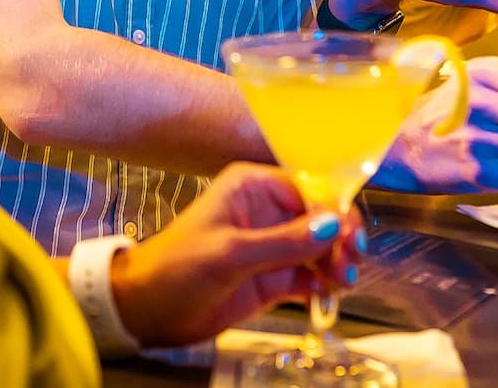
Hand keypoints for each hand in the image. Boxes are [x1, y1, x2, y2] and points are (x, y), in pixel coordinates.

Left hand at [109, 163, 364, 348]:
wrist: (148, 308)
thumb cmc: (175, 268)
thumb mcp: (230, 252)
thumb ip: (284, 242)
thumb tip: (331, 225)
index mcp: (252, 188)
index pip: (309, 189)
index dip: (334, 211)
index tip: (349, 235)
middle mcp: (266, 212)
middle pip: (320, 219)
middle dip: (340, 238)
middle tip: (349, 261)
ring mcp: (271, 246)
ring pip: (320, 248)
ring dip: (337, 262)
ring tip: (341, 281)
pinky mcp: (272, 277)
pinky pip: (310, 275)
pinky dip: (324, 283)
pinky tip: (329, 293)